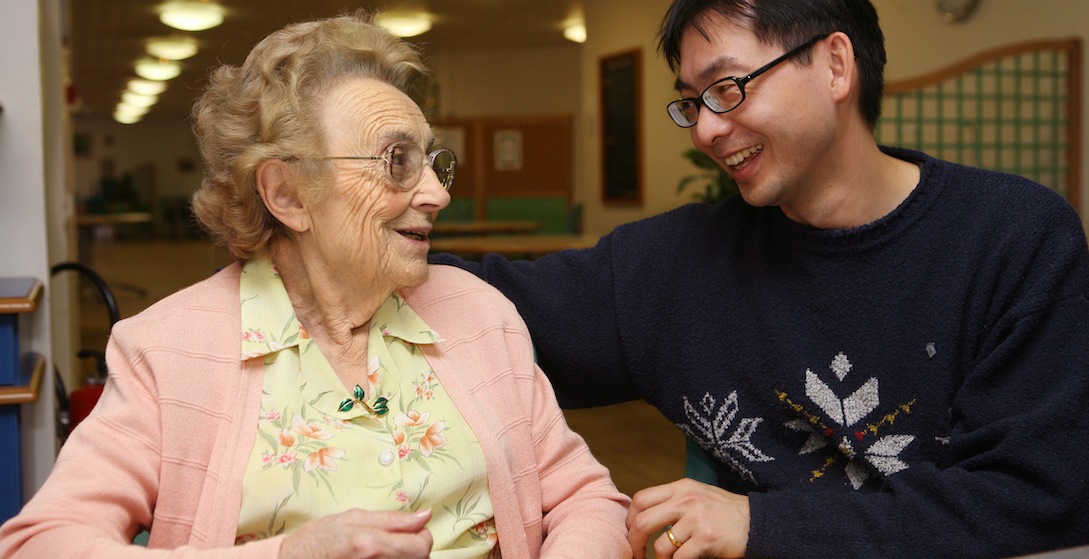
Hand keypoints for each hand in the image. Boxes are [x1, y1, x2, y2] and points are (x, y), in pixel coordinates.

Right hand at [278, 508, 432, 558]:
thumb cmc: (319, 538)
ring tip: (383, 551)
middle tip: (396, 542)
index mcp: (370, 544)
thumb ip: (392, 518)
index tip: (412, 531)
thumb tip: (425, 516)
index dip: (422, 536)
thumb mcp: (353, 518)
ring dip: (404, 558)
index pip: (421, 546)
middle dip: (414, 549)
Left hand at [626, 478, 748, 558]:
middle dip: (634, 542)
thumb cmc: (728, 513)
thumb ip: (676, 501)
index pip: (642, 498)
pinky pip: (679, 557)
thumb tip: (647, 515)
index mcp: (682, 487)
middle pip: (642, 521)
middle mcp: (687, 499)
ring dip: (660, 558)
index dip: (630, 519)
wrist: (759, 523)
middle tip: (636, 554)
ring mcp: (697, 519)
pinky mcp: (706, 538)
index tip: (632, 533)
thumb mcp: (700, 495)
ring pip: (661, 545)